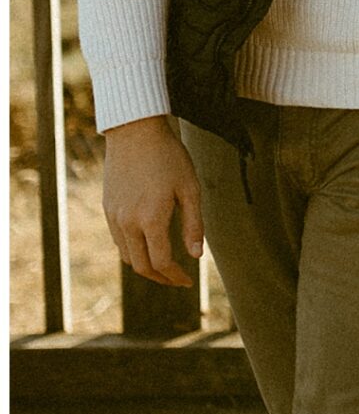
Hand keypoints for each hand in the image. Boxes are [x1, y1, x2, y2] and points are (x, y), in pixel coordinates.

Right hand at [103, 116, 204, 287]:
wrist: (135, 132)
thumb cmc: (168, 157)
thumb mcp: (190, 188)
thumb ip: (193, 224)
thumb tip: (196, 256)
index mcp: (150, 219)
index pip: (162, 262)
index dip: (176, 277)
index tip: (188, 281)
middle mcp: (128, 222)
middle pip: (141, 266)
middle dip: (161, 278)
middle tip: (178, 279)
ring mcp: (114, 216)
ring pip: (127, 256)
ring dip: (146, 266)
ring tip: (165, 265)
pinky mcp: (107, 208)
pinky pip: (119, 240)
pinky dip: (134, 250)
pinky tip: (148, 244)